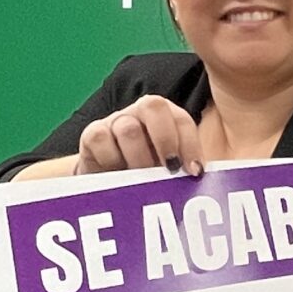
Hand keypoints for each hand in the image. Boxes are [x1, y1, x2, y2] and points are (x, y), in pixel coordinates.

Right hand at [76, 96, 203, 176]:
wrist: (109, 185)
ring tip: (143, 182)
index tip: (194, 172)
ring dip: (139, 159)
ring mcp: (115, 121)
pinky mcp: (93, 135)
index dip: (190, 144)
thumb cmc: (148, 176)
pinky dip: (111, 160)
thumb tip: (199, 177)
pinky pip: (100, 138)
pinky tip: (117, 178)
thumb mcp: (171, 171)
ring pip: (128, 128)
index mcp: (167, 117)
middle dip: (165, 139)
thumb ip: (186, 169)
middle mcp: (141, 113)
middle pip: (154, 106)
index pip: (181, 119)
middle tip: (169, 169)